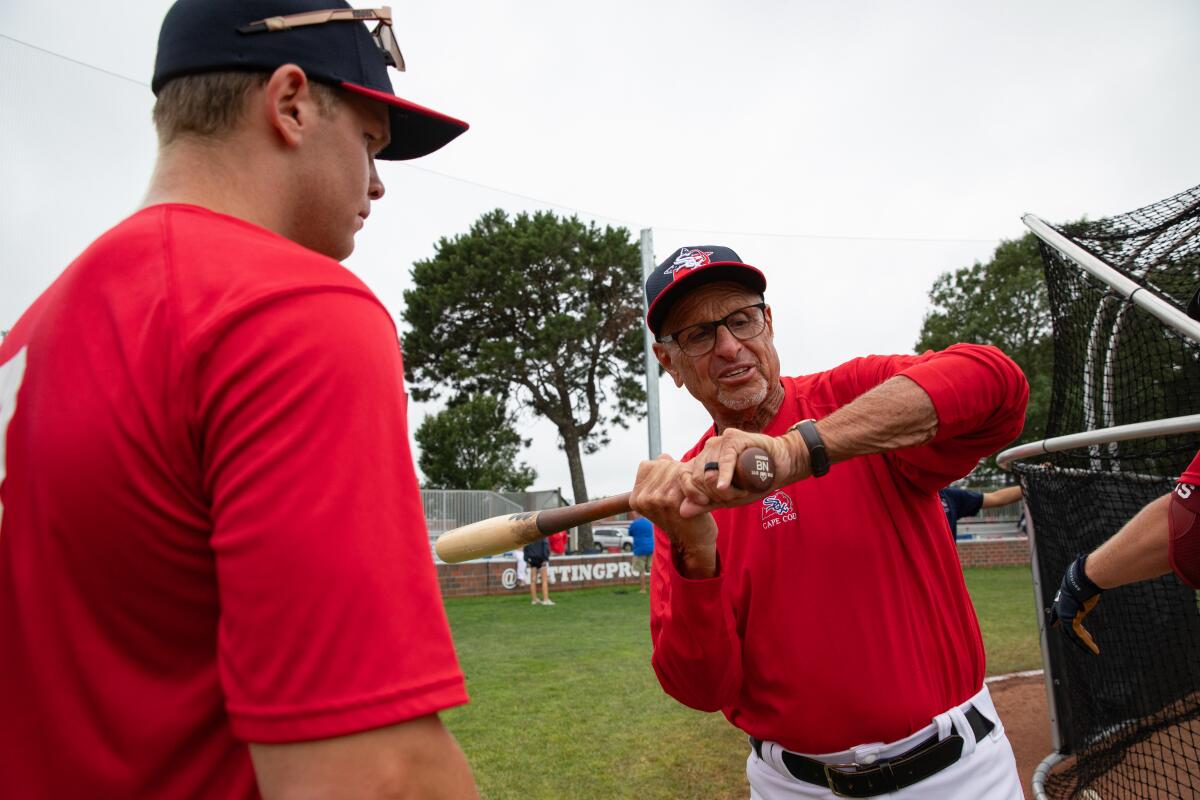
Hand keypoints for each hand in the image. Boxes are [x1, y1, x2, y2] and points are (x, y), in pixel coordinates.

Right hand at [630, 455, 718, 577]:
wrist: (695, 543)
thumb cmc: (682, 517)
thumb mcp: (665, 496)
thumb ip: (660, 476)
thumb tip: (664, 456)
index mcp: (635, 497)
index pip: (649, 465)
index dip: (666, 471)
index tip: (675, 488)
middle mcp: (641, 497)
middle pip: (664, 465)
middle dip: (679, 473)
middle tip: (687, 492)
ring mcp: (654, 499)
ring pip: (675, 469)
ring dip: (689, 478)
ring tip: (694, 495)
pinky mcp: (670, 500)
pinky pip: (685, 477)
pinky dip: (697, 484)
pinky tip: (701, 498)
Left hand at [677, 427, 807, 517]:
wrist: (782, 465)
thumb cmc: (755, 481)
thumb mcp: (729, 497)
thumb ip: (706, 503)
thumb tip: (682, 511)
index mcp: (702, 462)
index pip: (684, 477)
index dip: (692, 492)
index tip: (706, 502)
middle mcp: (708, 450)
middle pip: (699, 478)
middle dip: (715, 494)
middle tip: (735, 496)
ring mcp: (719, 442)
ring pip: (711, 472)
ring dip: (726, 489)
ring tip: (743, 489)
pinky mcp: (733, 438)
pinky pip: (724, 460)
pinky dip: (724, 474)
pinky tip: (725, 486)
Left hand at [1049, 554, 1102, 654]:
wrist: (1081, 578)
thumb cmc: (1083, 575)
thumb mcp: (1081, 576)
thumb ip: (1083, 574)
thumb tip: (1085, 559)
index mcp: (1063, 599)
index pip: (1057, 610)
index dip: (1055, 618)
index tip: (1054, 625)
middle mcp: (1062, 608)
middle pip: (1066, 625)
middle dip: (1074, 635)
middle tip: (1084, 641)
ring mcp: (1065, 614)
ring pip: (1073, 634)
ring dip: (1084, 643)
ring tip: (1092, 651)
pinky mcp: (1070, 620)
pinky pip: (1078, 635)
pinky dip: (1087, 643)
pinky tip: (1094, 649)